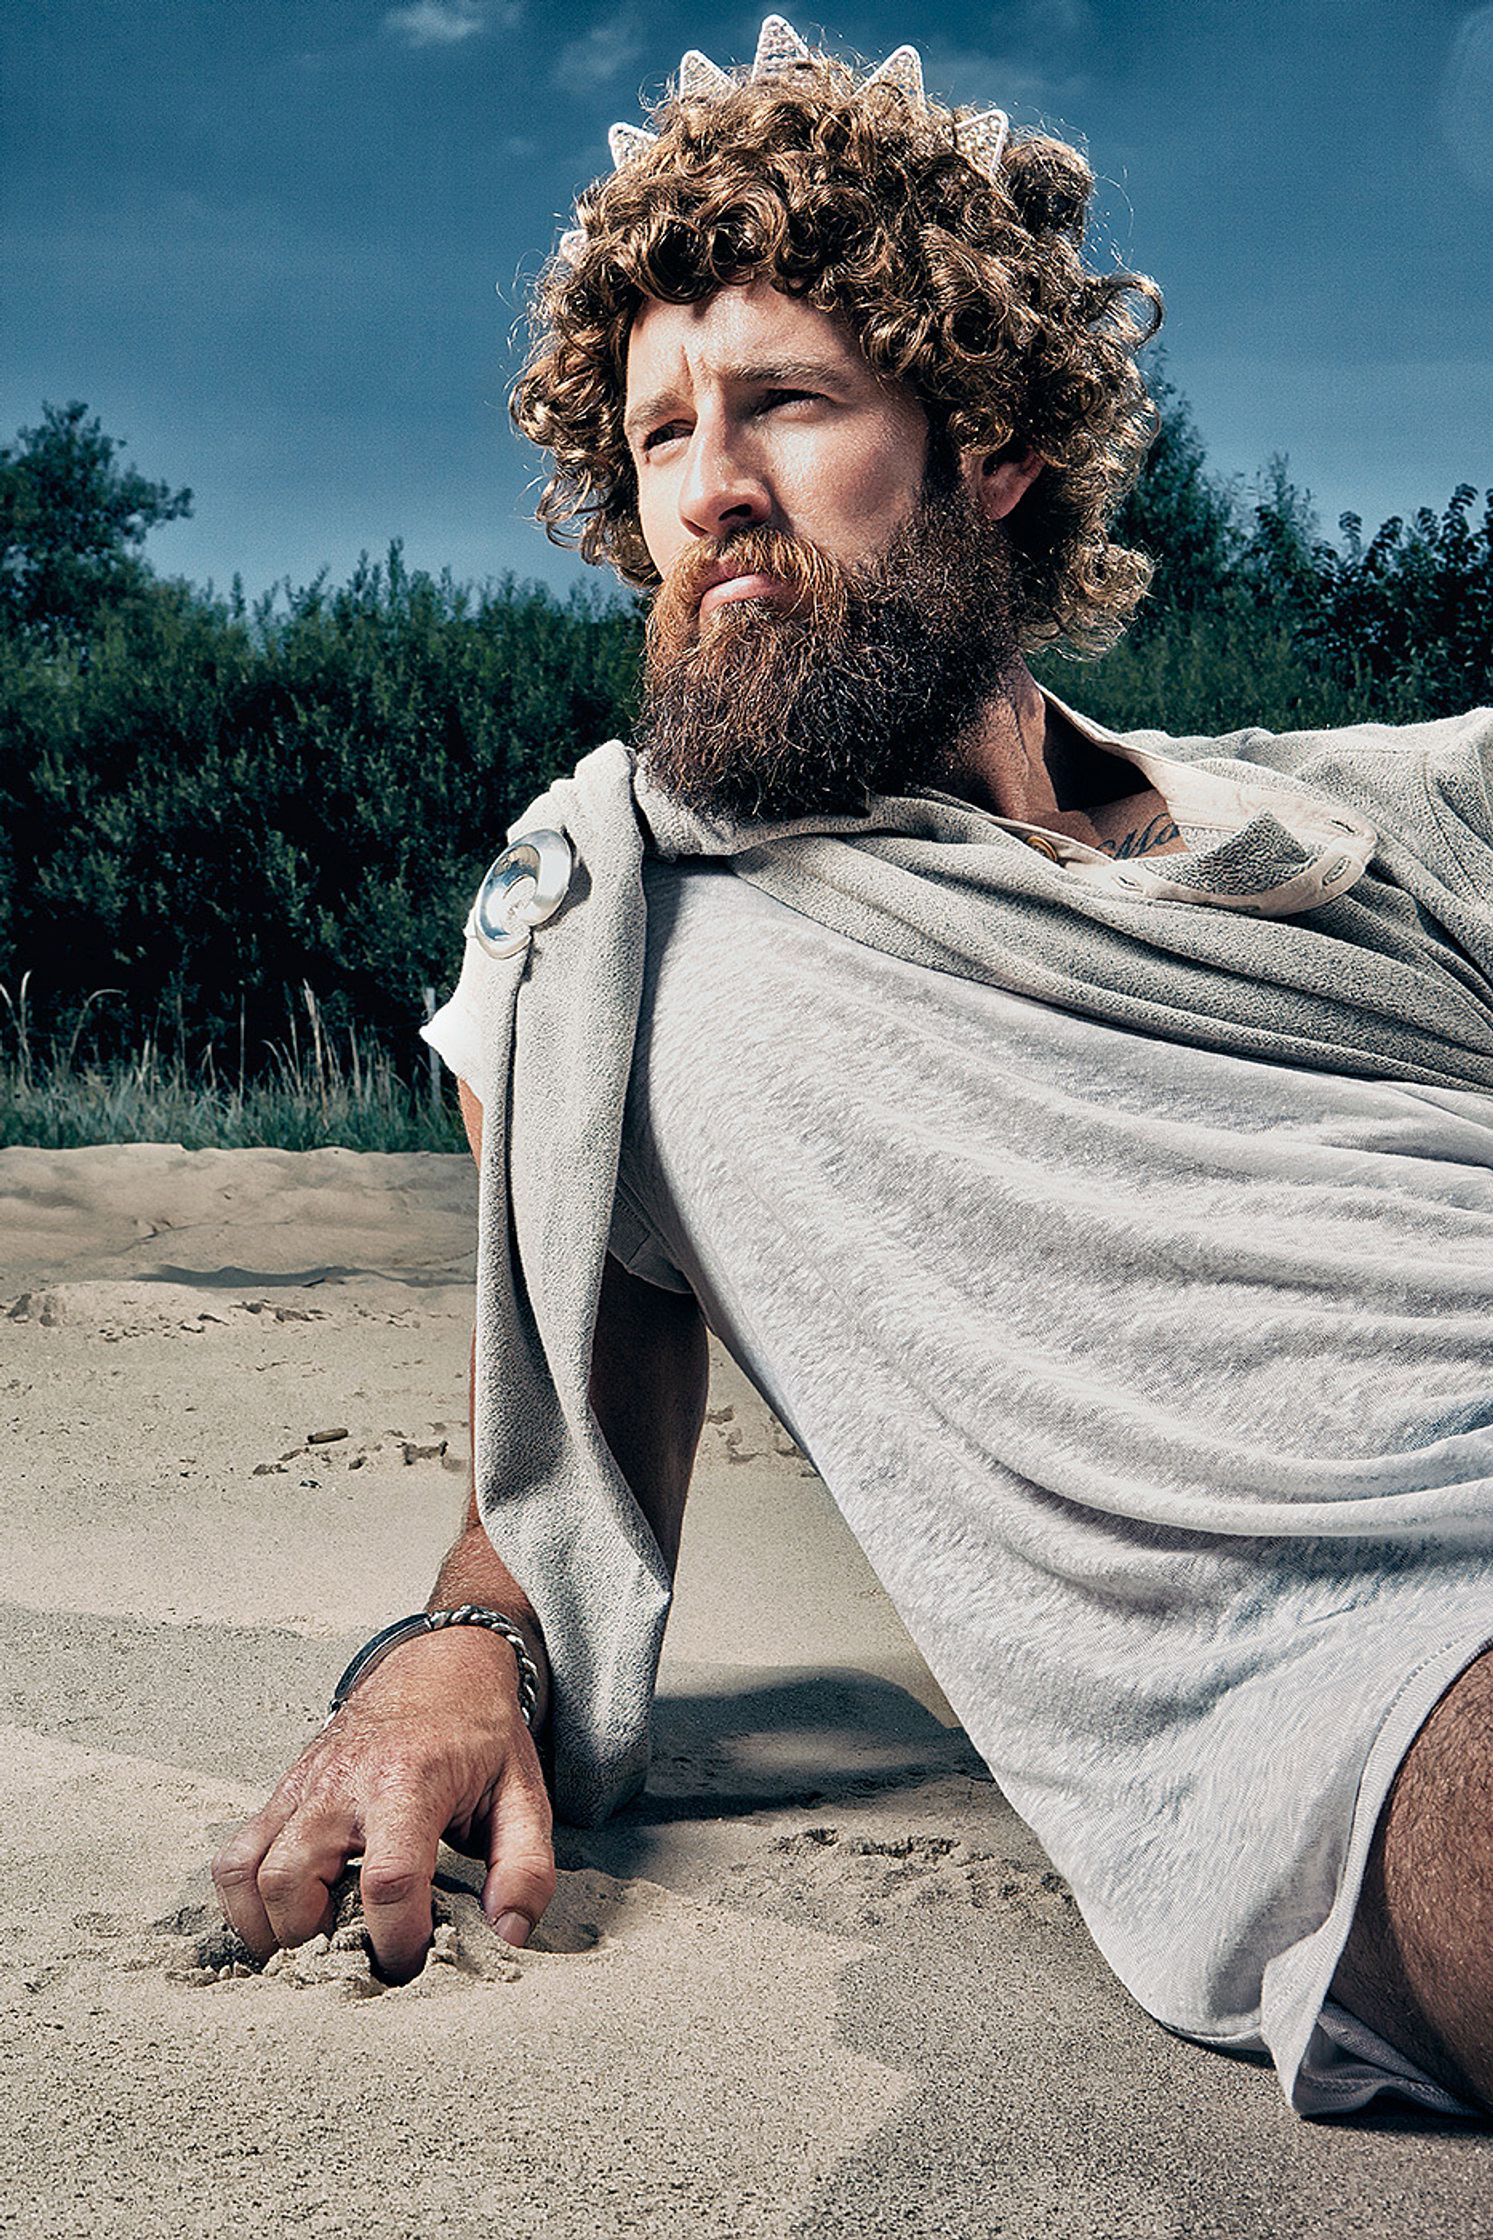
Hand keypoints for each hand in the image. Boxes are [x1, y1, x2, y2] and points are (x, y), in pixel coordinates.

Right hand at [211, 1626, 554, 1981]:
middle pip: (292, 1883)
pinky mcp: (281, 1794)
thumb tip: (507, 1936)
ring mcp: (302, 1787)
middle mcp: (342, 1783)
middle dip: (320, 1942)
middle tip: (360, 1959)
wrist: (438, 1666)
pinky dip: (245, 1903)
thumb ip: (526, 1868)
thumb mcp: (525, 1793)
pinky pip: (234, 1858)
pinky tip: (286, 1920)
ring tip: (321, 1944)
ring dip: (273, 1929)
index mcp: (409, 1781)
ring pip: (248, 1874)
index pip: (387, 1880)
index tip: (416, 1961)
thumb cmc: (479, 1734)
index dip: (398, 1939)